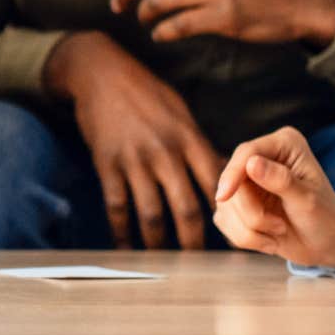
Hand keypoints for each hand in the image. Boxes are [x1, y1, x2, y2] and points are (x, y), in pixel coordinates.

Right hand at [46, 31, 224, 248]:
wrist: (100, 73)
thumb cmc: (146, 92)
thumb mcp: (180, 112)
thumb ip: (198, 145)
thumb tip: (222, 176)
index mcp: (189, 138)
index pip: (216, 184)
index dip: (228, 213)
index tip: (234, 233)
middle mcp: (164, 152)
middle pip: (186, 208)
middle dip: (194, 241)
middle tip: (199, 261)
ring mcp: (134, 159)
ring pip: (152, 214)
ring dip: (158, 243)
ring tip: (163, 260)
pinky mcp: (107, 163)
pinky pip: (116, 206)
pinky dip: (121, 231)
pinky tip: (125, 246)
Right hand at [213, 126, 334, 268]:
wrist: (327, 245)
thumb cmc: (325, 217)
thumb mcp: (308, 199)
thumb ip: (281, 180)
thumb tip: (251, 163)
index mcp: (283, 145)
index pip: (247, 152)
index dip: (233, 173)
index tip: (225, 196)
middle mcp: (261, 157)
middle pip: (232, 182)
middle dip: (253, 213)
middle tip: (279, 226)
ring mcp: (245, 181)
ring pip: (225, 206)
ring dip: (252, 229)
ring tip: (279, 230)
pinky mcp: (236, 203)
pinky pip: (224, 221)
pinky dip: (246, 237)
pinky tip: (269, 237)